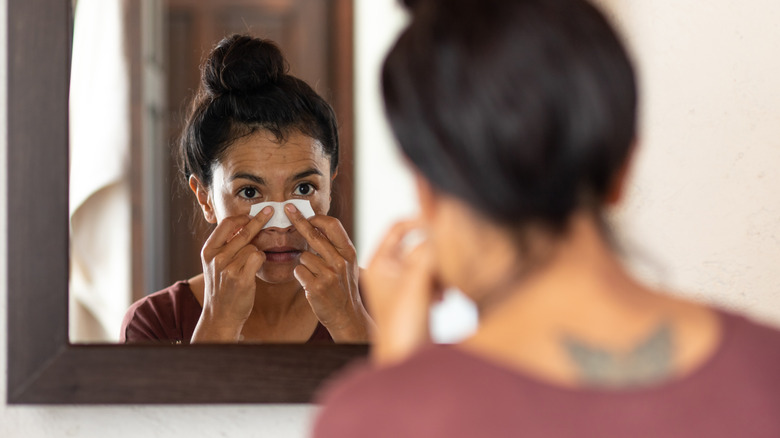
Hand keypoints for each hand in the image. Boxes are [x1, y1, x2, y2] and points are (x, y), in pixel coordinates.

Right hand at [191, 206, 273, 342]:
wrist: (220, 314)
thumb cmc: (221, 288)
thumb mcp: (214, 264)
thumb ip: (224, 246)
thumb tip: (243, 225)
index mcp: (208, 250)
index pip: (226, 224)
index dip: (242, 217)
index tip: (253, 213)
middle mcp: (216, 257)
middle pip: (243, 232)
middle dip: (258, 220)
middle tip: (270, 211)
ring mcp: (228, 267)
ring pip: (253, 247)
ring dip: (257, 252)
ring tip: (250, 265)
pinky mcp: (241, 278)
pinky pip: (258, 257)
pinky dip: (261, 260)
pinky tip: (255, 268)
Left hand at [285, 203, 371, 341]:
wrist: (347, 315)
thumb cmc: (343, 286)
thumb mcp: (347, 263)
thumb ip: (335, 246)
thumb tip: (317, 224)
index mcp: (349, 252)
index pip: (332, 225)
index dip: (316, 217)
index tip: (303, 212)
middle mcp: (340, 261)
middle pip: (314, 235)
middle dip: (298, 221)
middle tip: (287, 210)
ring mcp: (329, 274)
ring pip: (303, 256)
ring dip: (304, 263)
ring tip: (315, 275)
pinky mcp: (316, 287)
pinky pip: (298, 271)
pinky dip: (301, 275)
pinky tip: (310, 283)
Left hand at [363, 219, 441, 365]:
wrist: (406, 362)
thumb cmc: (402, 329)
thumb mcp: (416, 283)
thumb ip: (427, 254)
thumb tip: (437, 228)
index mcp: (379, 264)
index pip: (397, 228)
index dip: (419, 220)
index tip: (440, 222)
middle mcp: (388, 272)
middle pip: (416, 244)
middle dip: (435, 252)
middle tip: (447, 262)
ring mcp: (402, 286)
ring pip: (428, 262)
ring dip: (440, 269)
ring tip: (445, 286)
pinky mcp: (416, 299)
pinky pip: (433, 279)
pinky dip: (442, 283)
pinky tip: (444, 298)